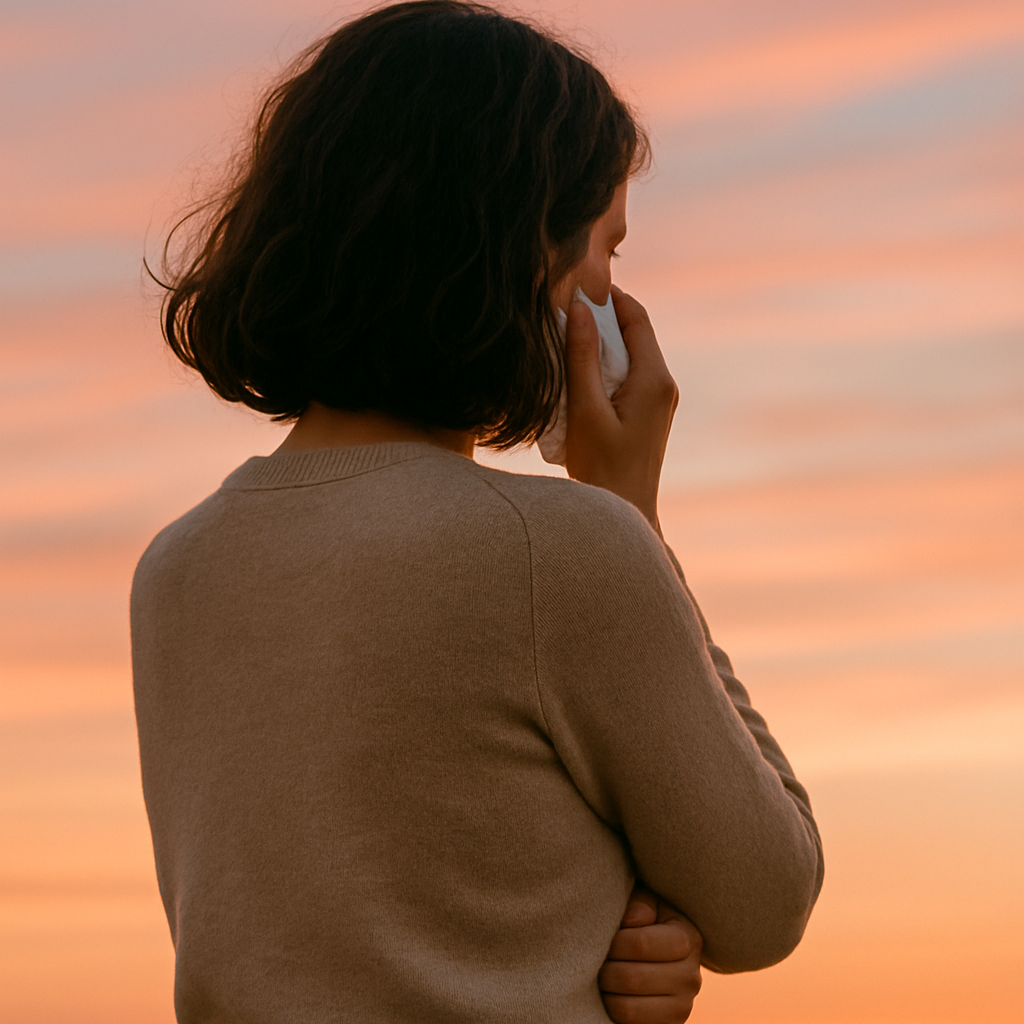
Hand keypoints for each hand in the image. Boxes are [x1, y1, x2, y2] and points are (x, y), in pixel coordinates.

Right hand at [563, 285, 678, 536]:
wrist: (626, 514)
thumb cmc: (603, 469)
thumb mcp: (585, 410)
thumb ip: (581, 358)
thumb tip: (578, 310)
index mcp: (654, 380)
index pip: (636, 317)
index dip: (609, 297)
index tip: (577, 286)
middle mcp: (663, 385)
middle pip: (635, 333)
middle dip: (601, 318)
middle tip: (564, 310)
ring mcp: (659, 400)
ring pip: (630, 354)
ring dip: (600, 344)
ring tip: (565, 340)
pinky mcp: (649, 413)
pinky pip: (628, 375)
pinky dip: (605, 366)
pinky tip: (578, 375)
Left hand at [599, 885, 702, 1023]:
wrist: (661, 951)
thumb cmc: (647, 919)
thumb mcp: (648, 901)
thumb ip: (639, 904)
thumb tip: (630, 922)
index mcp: (688, 939)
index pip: (639, 944)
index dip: (614, 941)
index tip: (606, 936)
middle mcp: (691, 977)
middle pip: (630, 979)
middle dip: (605, 968)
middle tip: (598, 958)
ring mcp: (682, 1008)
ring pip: (626, 1008)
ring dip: (606, 992)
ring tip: (603, 976)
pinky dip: (612, 1012)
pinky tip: (612, 994)